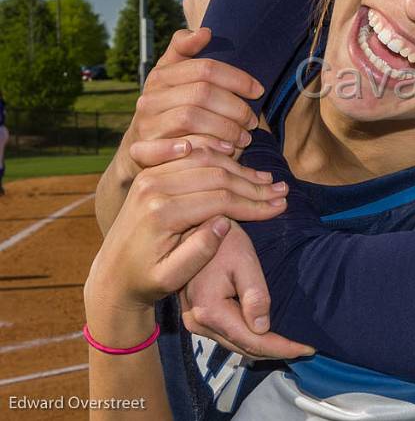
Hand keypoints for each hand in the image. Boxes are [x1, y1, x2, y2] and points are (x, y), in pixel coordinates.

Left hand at [86, 147, 287, 316]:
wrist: (113, 273)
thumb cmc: (146, 280)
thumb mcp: (170, 279)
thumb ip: (197, 253)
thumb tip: (225, 224)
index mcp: (161, 213)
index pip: (220, 199)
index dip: (254, 204)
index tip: (280, 208)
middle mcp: (153, 187)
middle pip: (217, 175)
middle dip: (253, 185)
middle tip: (282, 191)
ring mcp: (151, 175)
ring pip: (207, 160)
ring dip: (240, 169)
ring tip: (267, 180)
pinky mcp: (152, 171)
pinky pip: (191, 153)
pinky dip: (219, 154)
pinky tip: (239, 160)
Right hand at [122, 28, 263, 172]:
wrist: (140, 148)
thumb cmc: (169, 108)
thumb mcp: (173, 76)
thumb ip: (185, 51)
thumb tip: (205, 31)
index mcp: (162, 75)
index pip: (205, 68)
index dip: (237, 78)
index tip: (259, 90)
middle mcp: (150, 96)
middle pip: (201, 92)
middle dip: (235, 107)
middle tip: (253, 121)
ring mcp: (146, 122)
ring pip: (191, 116)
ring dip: (225, 128)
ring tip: (245, 138)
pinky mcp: (145, 149)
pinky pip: (178, 145)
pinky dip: (203, 146)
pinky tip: (224, 151)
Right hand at [180, 223, 312, 359]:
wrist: (196, 229)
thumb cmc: (223, 240)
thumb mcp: (244, 261)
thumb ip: (254, 295)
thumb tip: (262, 327)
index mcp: (210, 311)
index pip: (252, 340)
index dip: (282, 348)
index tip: (308, 349)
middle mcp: (198, 322)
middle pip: (243, 347)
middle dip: (276, 350)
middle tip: (305, 348)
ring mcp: (195, 321)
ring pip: (235, 344)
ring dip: (263, 347)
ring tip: (291, 344)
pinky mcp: (197, 316)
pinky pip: (227, 335)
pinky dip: (249, 338)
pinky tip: (268, 334)